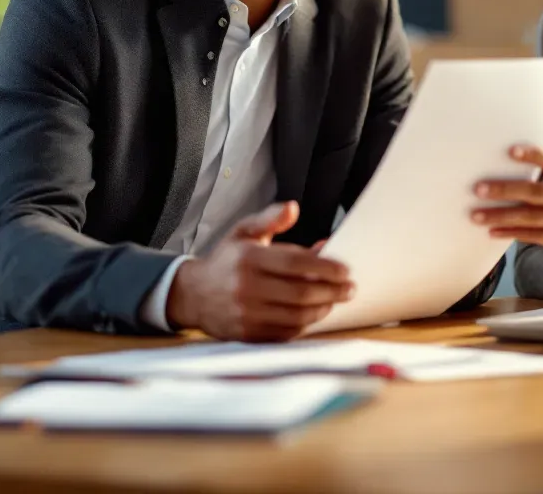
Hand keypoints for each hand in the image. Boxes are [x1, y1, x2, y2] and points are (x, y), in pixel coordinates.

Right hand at [165, 202, 353, 341]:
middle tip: (349, 288)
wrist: (193, 294)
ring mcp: (247, 314)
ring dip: (322, 309)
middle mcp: (247, 287)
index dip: (324, 267)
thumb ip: (270, 218)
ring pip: (296, 315)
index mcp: (249, 258)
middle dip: (332, 291)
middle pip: (300, 292)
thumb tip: (293, 208)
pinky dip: (304, 324)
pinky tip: (314, 314)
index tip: (345, 270)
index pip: (296, 263)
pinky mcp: (248, 334)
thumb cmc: (226, 260)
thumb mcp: (243, 231)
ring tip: (334, 300)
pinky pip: (285, 332)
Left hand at [471, 145, 542, 271]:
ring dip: (500, 215)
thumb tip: (510, 163)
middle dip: (505, 189)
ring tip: (476, 215)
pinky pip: (533, 235)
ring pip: (530, 217)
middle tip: (479, 188)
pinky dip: (511, 232)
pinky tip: (493, 231)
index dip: (534, 155)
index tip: (510, 151)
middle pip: (536, 191)